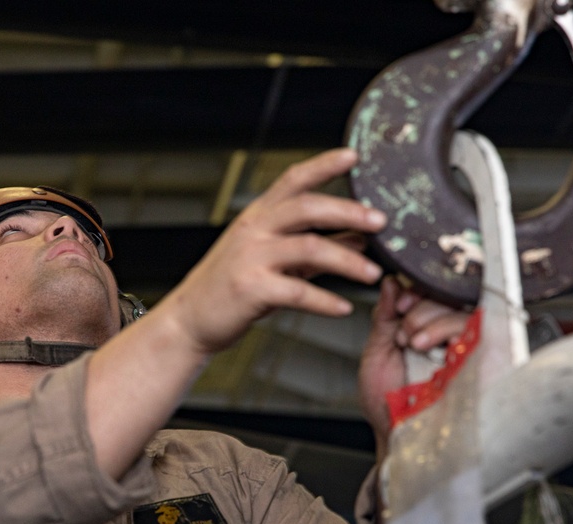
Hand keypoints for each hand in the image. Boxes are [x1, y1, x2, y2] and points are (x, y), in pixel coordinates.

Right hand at [159, 148, 385, 355]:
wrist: (191, 318)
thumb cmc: (233, 287)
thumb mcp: (275, 259)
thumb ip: (317, 248)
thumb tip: (359, 238)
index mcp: (260, 216)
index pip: (294, 180)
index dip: (324, 165)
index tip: (354, 156)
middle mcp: (255, 230)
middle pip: (307, 207)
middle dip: (348, 212)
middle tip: (381, 221)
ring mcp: (251, 257)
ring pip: (308, 248)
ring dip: (346, 261)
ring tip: (372, 274)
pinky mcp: (250, 289)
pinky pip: (296, 292)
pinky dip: (324, 301)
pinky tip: (343, 309)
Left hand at [358, 276, 468, 461]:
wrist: (393, 436)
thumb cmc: (387, 404)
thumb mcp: (378, 352)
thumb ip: (385, 316)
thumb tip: (391, 281)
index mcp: (426, 329)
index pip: (433, 293)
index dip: (418, 290)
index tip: (399, 305)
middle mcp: (449, 336)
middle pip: (450, 296)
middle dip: (421, 308)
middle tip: (404, 335)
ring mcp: (467, 348)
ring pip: (463, 310)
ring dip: (432, 320)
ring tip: (413, 343)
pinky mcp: (481, 360)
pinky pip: (479, 330)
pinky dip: (450, 330)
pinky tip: (430, 346)